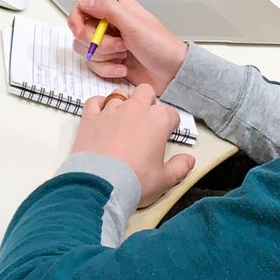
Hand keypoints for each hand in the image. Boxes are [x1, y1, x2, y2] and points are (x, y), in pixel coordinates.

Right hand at [68, 0, 186, 93]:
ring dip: (104, 57)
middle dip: (99, 44)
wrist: (172, 73)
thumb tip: (85, 1)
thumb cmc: (160, 46)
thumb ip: (108, 9)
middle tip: (120, 46)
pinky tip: (123, 69)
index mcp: (115, 10)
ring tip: (124, 57)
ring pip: (87, 51)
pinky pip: (94, 66)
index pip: (82, 7)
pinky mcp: (110, 61)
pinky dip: (107, 69)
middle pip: (82, 33)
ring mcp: (109, 44)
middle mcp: (110, 25)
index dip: (76, 20)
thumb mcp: (134, 24)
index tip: (80, 32)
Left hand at [74, 84, 196, 206]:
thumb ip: (180, 167)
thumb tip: (189, 160)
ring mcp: (111, 111)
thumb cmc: (135, 181)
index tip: (165, 137)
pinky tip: (101, 116)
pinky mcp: (90, 117)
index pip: (171, 115)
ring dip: (123, 104)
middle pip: (146, 92)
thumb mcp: (164, 179)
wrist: (99, 186)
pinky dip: (98, 106)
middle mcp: (135, 109)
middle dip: (147, 103)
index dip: (169, 126)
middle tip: (145, 123)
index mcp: (158, 120)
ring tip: (122, 123)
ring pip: (120, 95)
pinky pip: (95, 101)